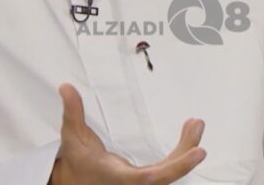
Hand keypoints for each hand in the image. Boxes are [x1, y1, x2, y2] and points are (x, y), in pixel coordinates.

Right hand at [50, 83, 206, 184]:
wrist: (77, 182)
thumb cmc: (77, 163)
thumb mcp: (72, 137)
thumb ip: (72, 112)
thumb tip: (66, 88)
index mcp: (116, 176)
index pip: (143, 178)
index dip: (165, 171)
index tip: (187, 157)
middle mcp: (133, 183)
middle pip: (167, 176)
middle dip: (185, 156)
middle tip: (198, 132)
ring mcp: (143, 182)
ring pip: (172, 171)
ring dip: (187, 148)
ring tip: (196, 124)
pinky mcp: (150, 178)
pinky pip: (171, 167)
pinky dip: (182, 152)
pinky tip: (190, 134)